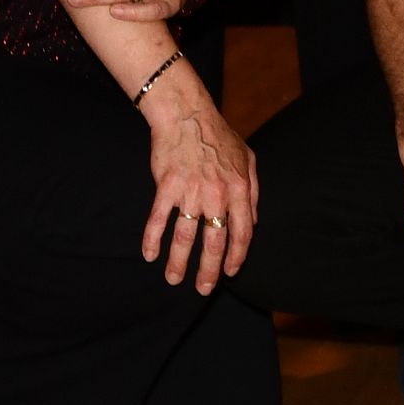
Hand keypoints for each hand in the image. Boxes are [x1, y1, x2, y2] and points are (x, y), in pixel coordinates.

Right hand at [138, 82, 256, 291]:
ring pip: (185, 236)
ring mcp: (191, 191)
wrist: (187, 115)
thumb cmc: (219, 136)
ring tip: (175, 279)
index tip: (230, 272)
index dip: (237, 256)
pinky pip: (159, 219)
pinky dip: (152, 239)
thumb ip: (253, 192)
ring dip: (179, 262)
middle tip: (204, 289)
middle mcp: (217, 194)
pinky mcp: (167, 186)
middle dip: (209, 270)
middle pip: (214, 241)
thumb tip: (253, 223)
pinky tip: (150, 255)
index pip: (243, 232)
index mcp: (239, 189)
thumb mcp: (248, 159)